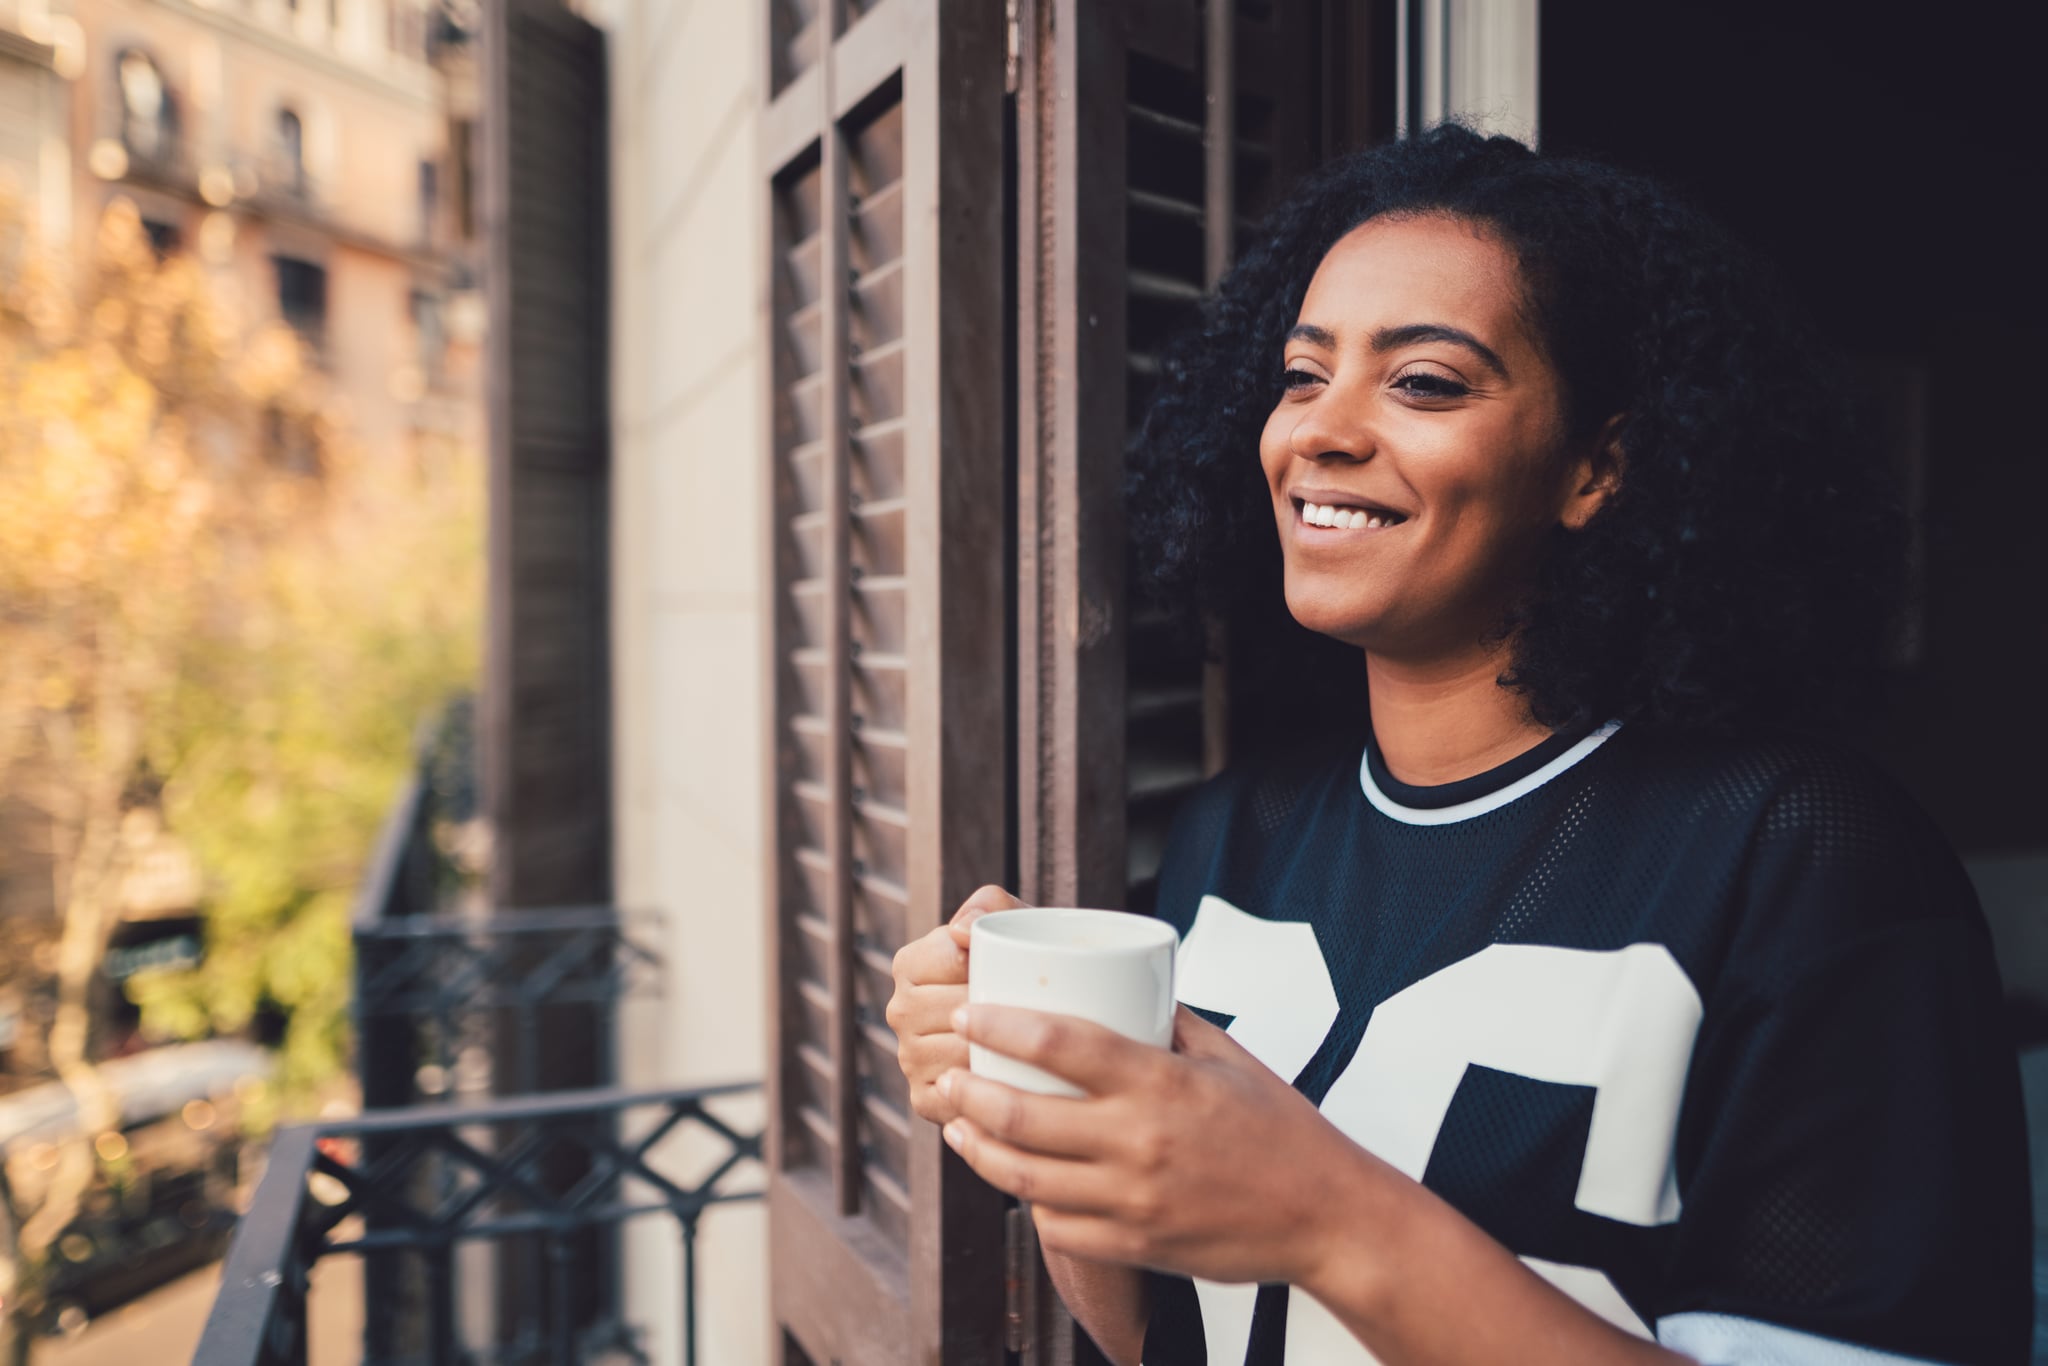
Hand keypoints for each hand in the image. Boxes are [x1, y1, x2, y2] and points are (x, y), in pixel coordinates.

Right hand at [886, 884, 1027, 1124]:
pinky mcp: (923, 1098)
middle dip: (1001, 1012)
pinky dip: (987, 1095)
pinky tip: (1015, 1084)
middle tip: (1041, 1012)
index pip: (950, 958)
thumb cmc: (1027, 966)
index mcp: (910, 963)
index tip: (1026, 969)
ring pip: (957, 1056)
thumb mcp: (1014, 924)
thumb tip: (962, 932)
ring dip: (998, 1055)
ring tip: (1035, 1048)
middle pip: (955, 1010)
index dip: (994, 964)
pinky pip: (956, 1101)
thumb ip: (988, 906)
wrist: (1041, 1025)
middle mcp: (901, 1010)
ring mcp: (909, 1057)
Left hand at [939, 1004, 1382, 1286]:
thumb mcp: (1227, 1056)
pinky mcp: (1135, 1245)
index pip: (1060, 1044)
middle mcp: (1139, 1142)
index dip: (1000, 1026)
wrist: (1326, 1215)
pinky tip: (1015, 1179)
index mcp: (1161, 1082)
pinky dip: (1027, 1200)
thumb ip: (1168, 1020)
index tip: (968, 1014)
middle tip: (946, 1071)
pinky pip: (1056, 1226)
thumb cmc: (1278, 1127)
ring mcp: (1133, 1201)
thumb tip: (1118, 980)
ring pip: (1023, 1177)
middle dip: (967, 1090)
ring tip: (958, 1124)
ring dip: (977, 1148)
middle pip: (1021, 1115)